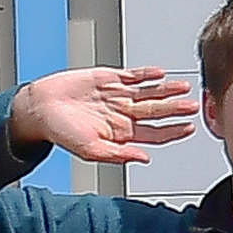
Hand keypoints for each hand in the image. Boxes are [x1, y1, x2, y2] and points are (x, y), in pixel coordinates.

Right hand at [12, 66, 199, 163]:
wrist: (39, 107)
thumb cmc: (60, 131)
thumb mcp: (89, 149)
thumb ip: (117, 155)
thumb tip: (143, 159)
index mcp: (123, 133)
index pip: (155, 133)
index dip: (172, 131)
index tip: (188, 128)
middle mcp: (125, 114)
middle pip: (157, 111)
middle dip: (176, 109)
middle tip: (194, 106)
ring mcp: (118, 95)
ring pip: (149, 93)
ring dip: (166, 90)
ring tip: (183, 87)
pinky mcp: (108, 79)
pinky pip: (132, 76)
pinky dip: (145, 75)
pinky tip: (158, 74)